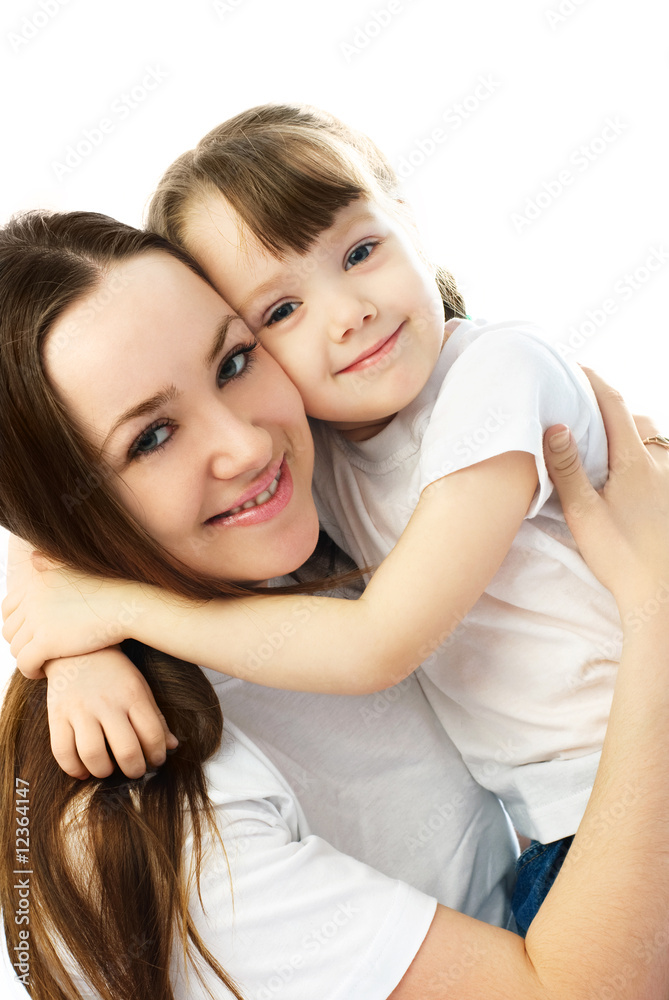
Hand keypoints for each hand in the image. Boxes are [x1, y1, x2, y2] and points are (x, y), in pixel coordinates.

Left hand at [2, 555, 136, 678]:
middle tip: (36, 652)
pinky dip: (30, 671)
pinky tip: (43, 673)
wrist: (127, 606)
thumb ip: (50, 563)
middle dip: (20, 643)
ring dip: (26, 659)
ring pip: (16, 649)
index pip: (7, 609)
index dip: (16, 625)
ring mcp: (37, 620)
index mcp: (35, 582)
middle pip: (10, 630)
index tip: (30, 635)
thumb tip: (33, 557)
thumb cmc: (109, 590)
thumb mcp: (75, 569)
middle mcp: (31, 599)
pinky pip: (25, 663)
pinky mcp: (45, 643)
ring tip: (41, 664)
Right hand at [44, 647, 178, 778]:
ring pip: (93, 754)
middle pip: (126, 750)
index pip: (152, 734)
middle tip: (135, 770)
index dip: (158, 754)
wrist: (76, 649)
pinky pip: (62, 752)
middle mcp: (106, 703)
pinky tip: (84, 769)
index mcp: (132, 695)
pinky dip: (73, 768)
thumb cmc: (114, 673)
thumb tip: (172, 746)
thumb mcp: (139, 687)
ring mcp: (79, 709)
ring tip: (108, 769)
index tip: (156, 760)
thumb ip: (155, 717)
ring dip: (104, 771)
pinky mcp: (57, 715)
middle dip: (135, 769)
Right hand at [543, 368, 668, 615]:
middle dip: (613, 408)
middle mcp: (660, 465)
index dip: (592, 380)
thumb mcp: (584, 513)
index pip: (612, 405)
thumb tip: (554, 425)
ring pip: (656, 441)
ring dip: (633, 432)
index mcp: (634, 463)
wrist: (660, 596)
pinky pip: (664, 462)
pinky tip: (631, 475)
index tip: (573, 367)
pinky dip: (647, 455)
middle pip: (638, 420)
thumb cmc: (621, 557)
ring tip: (607, 442)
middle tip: (584, 410)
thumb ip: (568, 468)